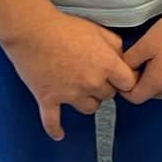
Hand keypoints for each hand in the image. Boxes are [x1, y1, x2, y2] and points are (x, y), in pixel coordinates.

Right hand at [4, 9, 138, 139]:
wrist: (32, 30)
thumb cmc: (65, 27)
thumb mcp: (100, 31)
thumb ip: (117, 47)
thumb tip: (123, 59)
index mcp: (107, 65)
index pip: (129, 84)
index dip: (125, 80)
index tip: (121, 77)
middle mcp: (91, 83)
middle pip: (108, 96)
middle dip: (104, 87)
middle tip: (94, 75)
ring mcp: (69, 94)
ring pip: (89, 109)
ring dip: (87, 101)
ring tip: (80, 90)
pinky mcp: (48, 99)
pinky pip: (52, 121)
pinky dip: (55, 129)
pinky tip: (59, 135)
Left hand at [120, 4, 161, 105]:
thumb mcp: (144, 44)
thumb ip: (129, 60)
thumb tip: (123, 69)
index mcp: (158, 82)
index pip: (135, 98)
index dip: (125, 88)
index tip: (124, 74)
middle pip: (151, 94)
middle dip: (141, 84)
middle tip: (138, 64)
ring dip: (156, 79)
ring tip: (154, 59)